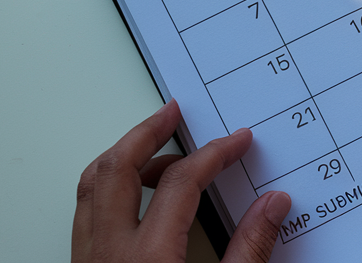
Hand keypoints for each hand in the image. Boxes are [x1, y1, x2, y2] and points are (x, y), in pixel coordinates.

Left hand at [72, 100, 290, 262]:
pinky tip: (136, 191)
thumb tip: (273, 205)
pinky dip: (111, 187)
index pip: (180, 183)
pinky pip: (88, 212)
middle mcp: (108, 253)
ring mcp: (89, 260)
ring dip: (123, 157)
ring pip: (92, 188)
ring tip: (157, 147)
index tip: (236, 142)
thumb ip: (249, 249)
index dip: (214, 155)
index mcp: (148, 256)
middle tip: (173, 112)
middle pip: (117, 168)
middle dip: (147, 132)